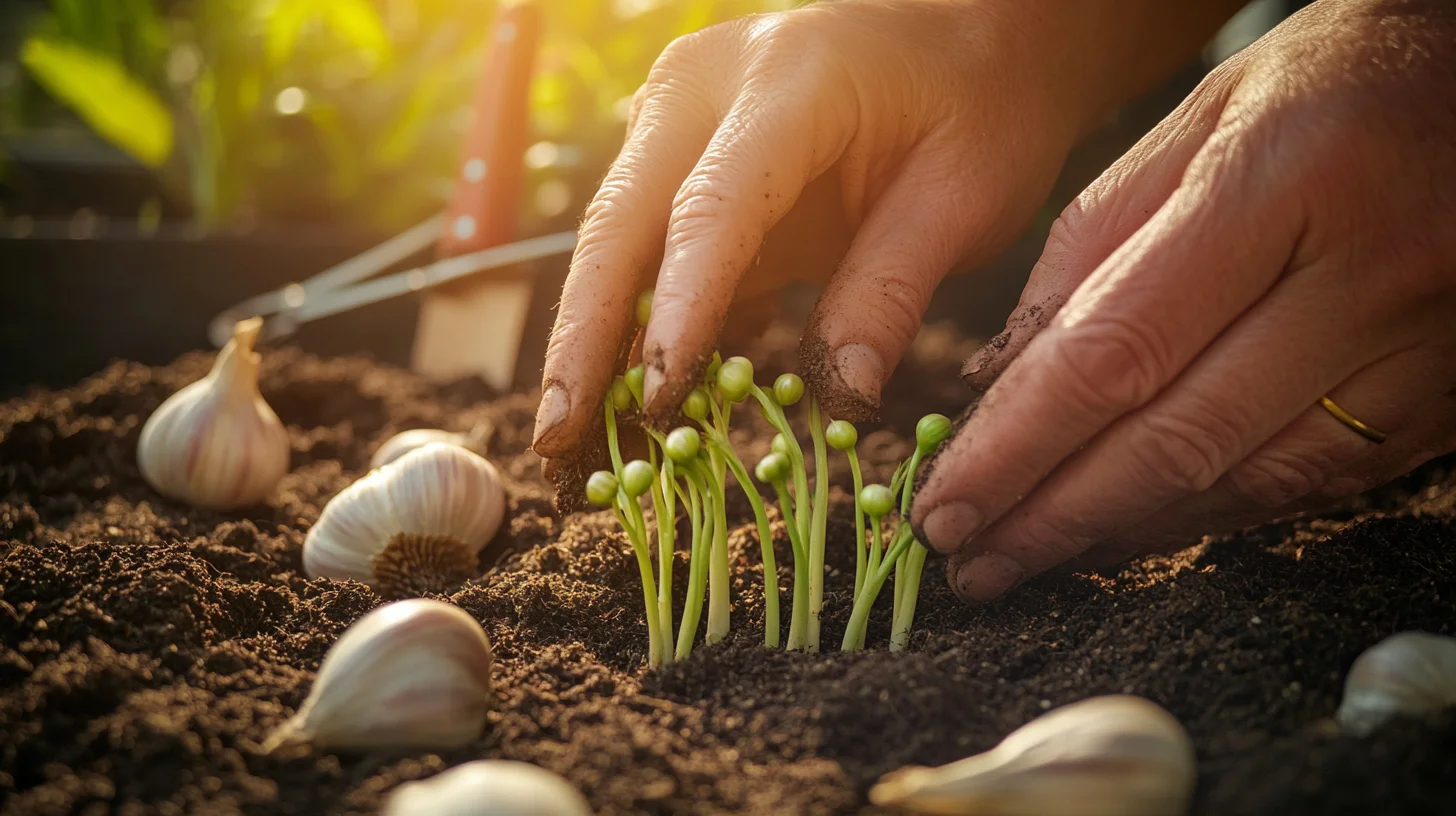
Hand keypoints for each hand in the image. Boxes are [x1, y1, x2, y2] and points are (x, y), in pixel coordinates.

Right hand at [532, 0, 1238, 459]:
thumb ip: (890, 292)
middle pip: (622, 221)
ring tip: (567, 441)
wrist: (973, 34)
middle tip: (553, 440)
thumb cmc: (982, 104)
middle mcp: (705, 85)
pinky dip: (636, 326)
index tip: (654, 405)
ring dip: (591, 341)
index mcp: (789, 80)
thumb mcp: (966, 197)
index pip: (713, 207)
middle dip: (584, 338)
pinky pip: (648, 251)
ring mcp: (680, 115)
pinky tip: (618, 404)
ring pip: (615, 239)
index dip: (680, 312)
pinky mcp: (682, 157)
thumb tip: (838, 400)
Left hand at [912, 0, 1455, 601]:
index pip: (1116, 350)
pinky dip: (1207, 515)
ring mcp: (1422, 345)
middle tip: (967, 563)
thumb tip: (995, 379)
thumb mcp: (1198, 119)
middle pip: (1176, 438)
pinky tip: (1133, 528)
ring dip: (1121, 533)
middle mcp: (1363, 274)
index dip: (1017, 446)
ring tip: (1029, 558)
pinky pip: (1310, 485)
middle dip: (1052, 516)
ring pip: (1245, 483)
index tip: (942, 505)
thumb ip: (1089, 246)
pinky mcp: (1447, 394)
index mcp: (1281, 181)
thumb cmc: (1332, 84)